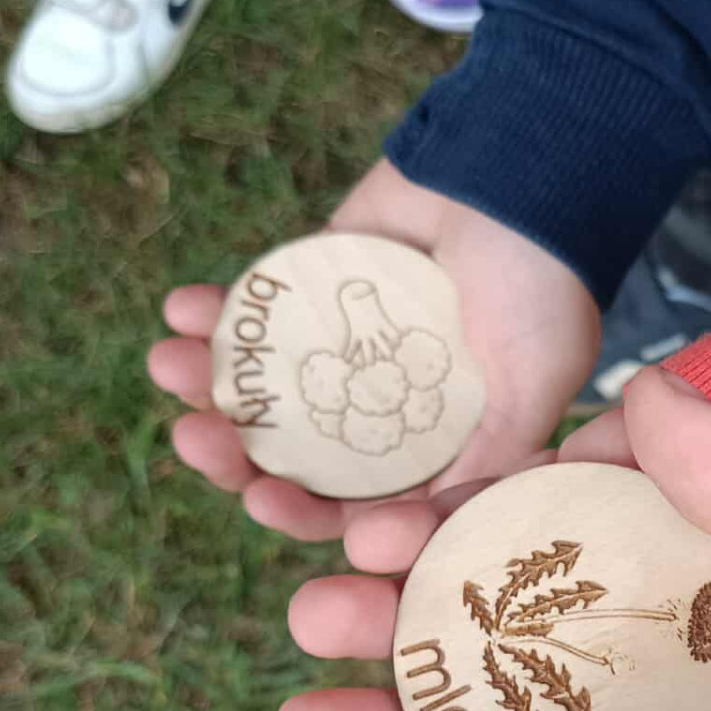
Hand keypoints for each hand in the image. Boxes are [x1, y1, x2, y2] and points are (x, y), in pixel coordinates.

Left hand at [147, 160, 599, 540]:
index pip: (352, 503)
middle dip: (233, 452)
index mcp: (432, 444)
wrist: (526, 172)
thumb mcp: (528, 395)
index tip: (260, 499)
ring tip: (167, 365)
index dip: (300, 511)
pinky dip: (213, 313)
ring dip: (207, 383)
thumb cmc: (543, 289)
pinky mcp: (314, 280)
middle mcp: (383, 401)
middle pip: (290, 451)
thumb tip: (408, 539)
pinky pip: (254, 309)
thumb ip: (479, 468)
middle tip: (194, 438)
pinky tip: (180, 311)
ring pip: (263, 384)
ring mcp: (343, 342)